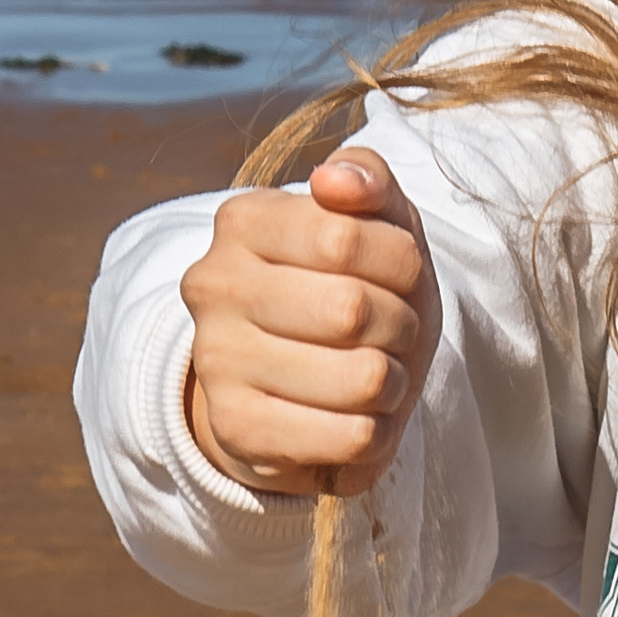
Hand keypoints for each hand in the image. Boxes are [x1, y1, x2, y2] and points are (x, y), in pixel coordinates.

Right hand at [178, 146, 440, 497]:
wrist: (294, 383)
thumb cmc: (351, 287)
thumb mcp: (373, 223)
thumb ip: (367, 180)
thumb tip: (335, 180)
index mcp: (243, 221)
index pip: (346, 237)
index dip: (403, 265)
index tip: (402, 276)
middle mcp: (214, 286)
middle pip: (354, 310)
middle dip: (402, 326)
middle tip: (396, 332)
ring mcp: (217, 359)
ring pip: (362, 378)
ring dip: (395, 382)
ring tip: (378, 376)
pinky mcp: (237, 429)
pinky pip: (351, 436)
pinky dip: (378, 431)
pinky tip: (358, 418)